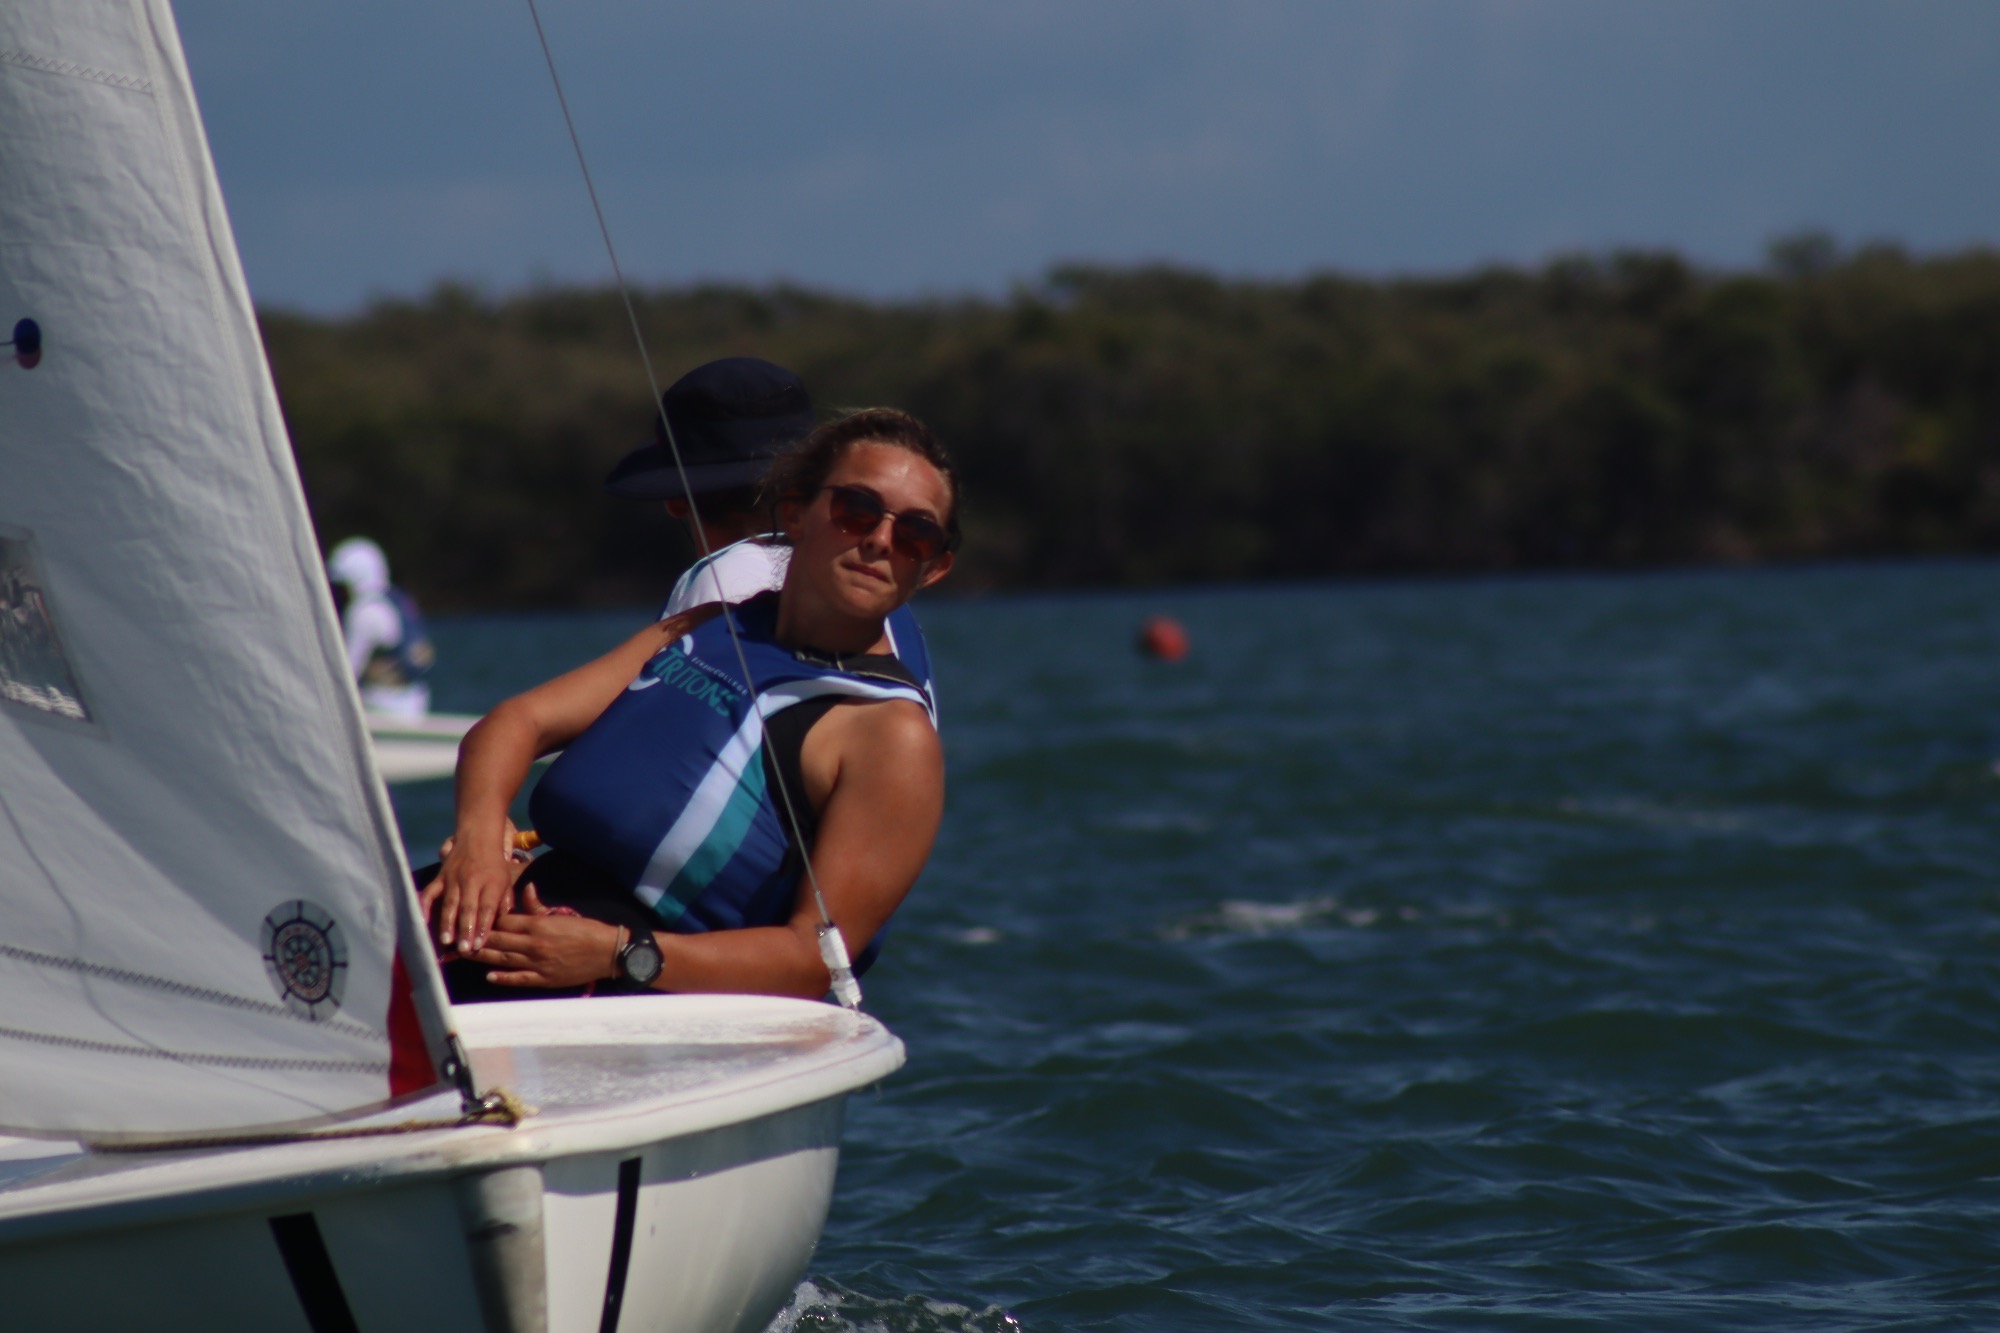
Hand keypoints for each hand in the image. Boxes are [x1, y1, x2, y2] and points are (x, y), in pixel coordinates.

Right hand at [419, 825, 519, 954]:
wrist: (478, 837)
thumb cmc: (494, 864)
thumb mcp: (506, 881)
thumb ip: (504, 902)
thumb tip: (501, 922)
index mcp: (491, 883)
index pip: (487, 908)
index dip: (483, 927)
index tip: (479, 944)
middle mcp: (472, 882)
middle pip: (468, 908)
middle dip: (465, 930)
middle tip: (464, 949)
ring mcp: (454, 879)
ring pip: (450, 903)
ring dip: (447, 923)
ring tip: (446, 941)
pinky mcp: (440, 877)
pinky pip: (430, 892)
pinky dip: (424, 906)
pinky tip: (422, 921)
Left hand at [468, 886, 625, 988]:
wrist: (607, 952)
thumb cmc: (586, 930)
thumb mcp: (561, 914)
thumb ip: (538, 905)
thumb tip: (525, 888)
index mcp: (538, 924)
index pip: (504, 922)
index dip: (487, 921)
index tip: (472, 920)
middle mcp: (533, 944)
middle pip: (498, 941)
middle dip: (477, 940)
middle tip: (456, 940)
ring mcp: (537, 963)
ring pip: (503, 959)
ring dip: (483, 957)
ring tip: (465, 955)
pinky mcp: (544, 978)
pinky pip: (519, 978)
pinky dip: (503, 977)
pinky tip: (489, 976)